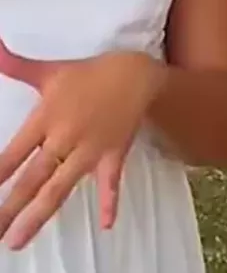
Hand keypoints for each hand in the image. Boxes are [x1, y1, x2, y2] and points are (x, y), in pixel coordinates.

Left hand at [0, 41, 115, 230]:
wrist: (135, 72)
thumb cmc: (89, 73)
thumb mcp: (50, 70)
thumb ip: (17, 65)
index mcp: (47, 118)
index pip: (14, 152)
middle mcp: (65, 138)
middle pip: (32, 178)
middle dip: (10, 207)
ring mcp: (90, 150)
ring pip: (60, 188)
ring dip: (38, 215)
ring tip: (18, 240)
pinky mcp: (112, 156)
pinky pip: (110, 183)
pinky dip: (110, 202)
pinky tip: (107, 225)